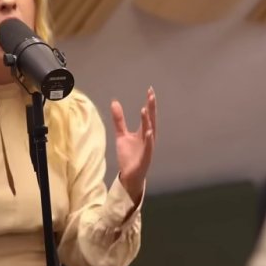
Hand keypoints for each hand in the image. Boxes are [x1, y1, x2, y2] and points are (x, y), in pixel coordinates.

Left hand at [111, 87, 156, 203]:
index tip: (150, 90)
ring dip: (148, 121)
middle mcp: (148, 138)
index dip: (149, 103)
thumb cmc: (128, 156)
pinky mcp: (145, 158)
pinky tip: (148, 132)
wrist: (129, 175)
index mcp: (143, 132)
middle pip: (151, 120)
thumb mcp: (121, 135)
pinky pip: (148, 148)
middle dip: (151, 108)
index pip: (147, 115)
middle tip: (151, 95)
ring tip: (144, 110)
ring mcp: (148, 148)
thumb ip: (119, 120)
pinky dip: (149, 140)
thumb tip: (114, 102)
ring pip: (149, 132)